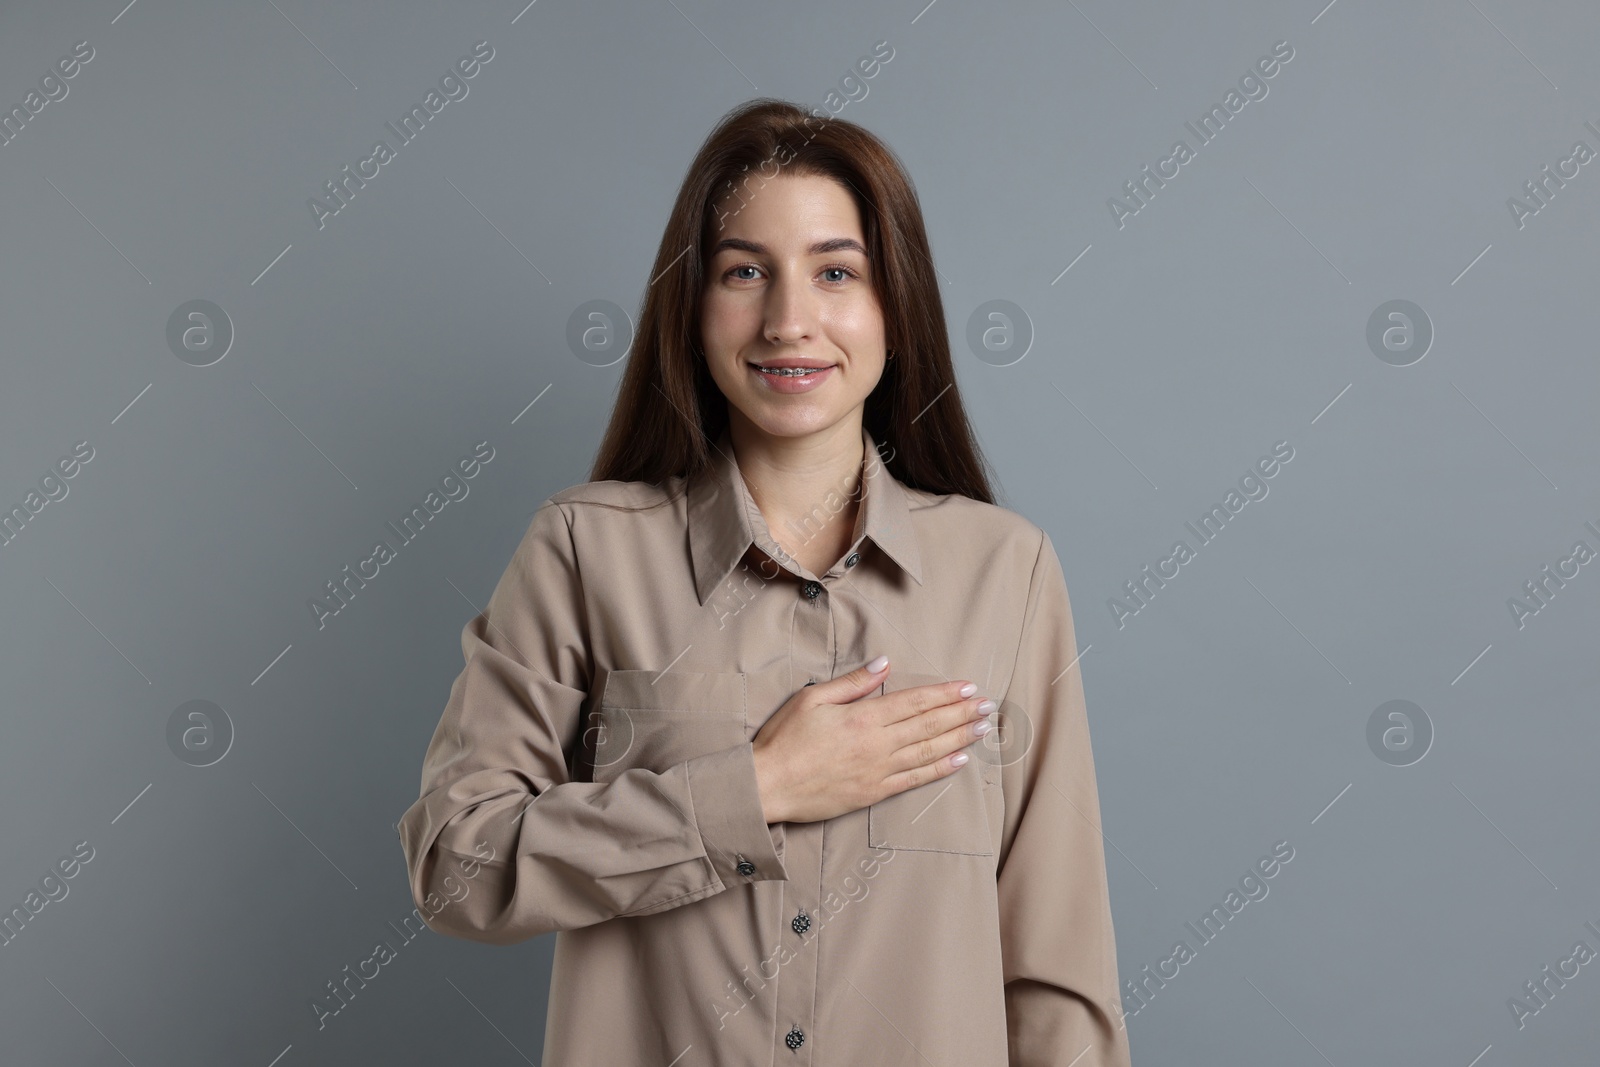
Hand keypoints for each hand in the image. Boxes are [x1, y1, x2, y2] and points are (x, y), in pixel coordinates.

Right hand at [750, 656, 997, 824]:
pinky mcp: (873, 793)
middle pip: (928, 725)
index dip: (945, 694)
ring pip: (928, 752)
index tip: (969, 688)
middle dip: (961, 714)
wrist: (768, 786)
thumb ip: (852, 682)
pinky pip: (914, 780)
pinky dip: (939, 770)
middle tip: (987, 706)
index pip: (915, 701)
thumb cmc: (784, 739)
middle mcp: (877, 744)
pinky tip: (959, 761)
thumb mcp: (812, 698)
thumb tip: (883, 663)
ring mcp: (878, 771)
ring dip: (958, 738)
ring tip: (982, 729)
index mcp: (863, 717)